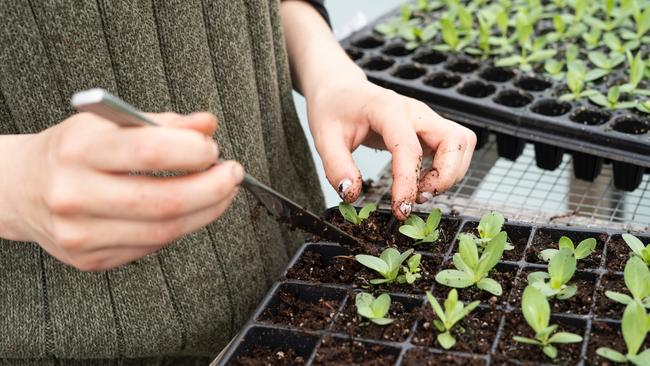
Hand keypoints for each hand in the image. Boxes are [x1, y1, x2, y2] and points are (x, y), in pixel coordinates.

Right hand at [5, 112, 242, 270]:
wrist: (20, 188)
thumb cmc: (71, 150)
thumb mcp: (110, 123)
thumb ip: (163, 123)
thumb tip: (208, 125)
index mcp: (79, 150)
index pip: (149, 151)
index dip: (193, 151)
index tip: (213, 148)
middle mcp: (75, 194)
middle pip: (164, 201)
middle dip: (213, 189)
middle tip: (233, 175)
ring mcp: (81, 234)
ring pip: (164, 232)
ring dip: (206, 212)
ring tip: (221, 193)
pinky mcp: (91, 260)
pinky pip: (151, 248)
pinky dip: (179, 228)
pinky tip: (189, 211)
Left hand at [307, 80, 475, 220]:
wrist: (340, 89)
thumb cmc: (333, 110)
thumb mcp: (324, 137)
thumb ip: (337, 167)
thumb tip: (352, 194)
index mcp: (387, 109)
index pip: (409, 147)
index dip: (408, 182)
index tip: (400, 209)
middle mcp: (415, 110)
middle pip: (455, 140)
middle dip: (446, 176)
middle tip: (419, 197)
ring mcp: (426, 118)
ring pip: (462, 143)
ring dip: (451, 173)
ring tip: (421, 191)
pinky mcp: (430, 128)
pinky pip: (456, 147)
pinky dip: (449, 168)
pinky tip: (423, 181)